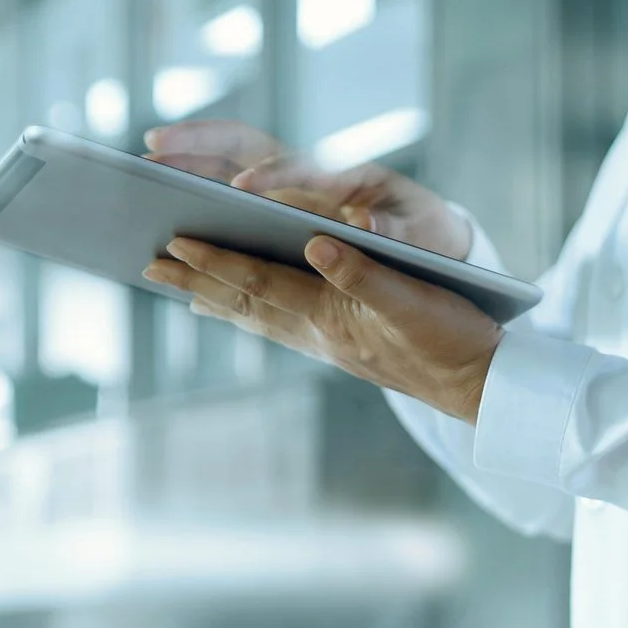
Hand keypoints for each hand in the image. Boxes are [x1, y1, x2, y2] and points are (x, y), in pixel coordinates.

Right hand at [144, 120, 473, 259]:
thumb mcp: (417, 231)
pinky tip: (163, 224)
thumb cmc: (423, 232)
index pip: (296, 165)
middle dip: (198, 142)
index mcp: (341, 175)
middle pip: (242, 145)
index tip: (242, 189)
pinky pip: (222, 193)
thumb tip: (366, 225)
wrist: (427, 235)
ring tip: (141, 174)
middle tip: (152, 149)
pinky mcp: (273, 206)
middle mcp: (306, 172)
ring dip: (184, 162)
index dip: (271, 175)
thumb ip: (392, 229)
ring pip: (223, 164)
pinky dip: (192, 196)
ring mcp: (284, 186)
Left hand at [145, 236, 502, 422]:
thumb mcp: (413, 301)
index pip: (259, 281)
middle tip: (148, 264)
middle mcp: (318, 331)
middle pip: (243, 302)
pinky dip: (248, 312)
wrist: (479, 385)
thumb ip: (363, 273)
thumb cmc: (452, 338)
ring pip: (255, 315)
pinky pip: (277, 325)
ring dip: (213, 298)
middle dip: (194, 282)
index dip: (216, 261)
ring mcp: (326, 342)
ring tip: (175, 285)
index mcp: (330, 314)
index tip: (174, 242)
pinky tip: (234, 308)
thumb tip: (317, 243)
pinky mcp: (340, 346)